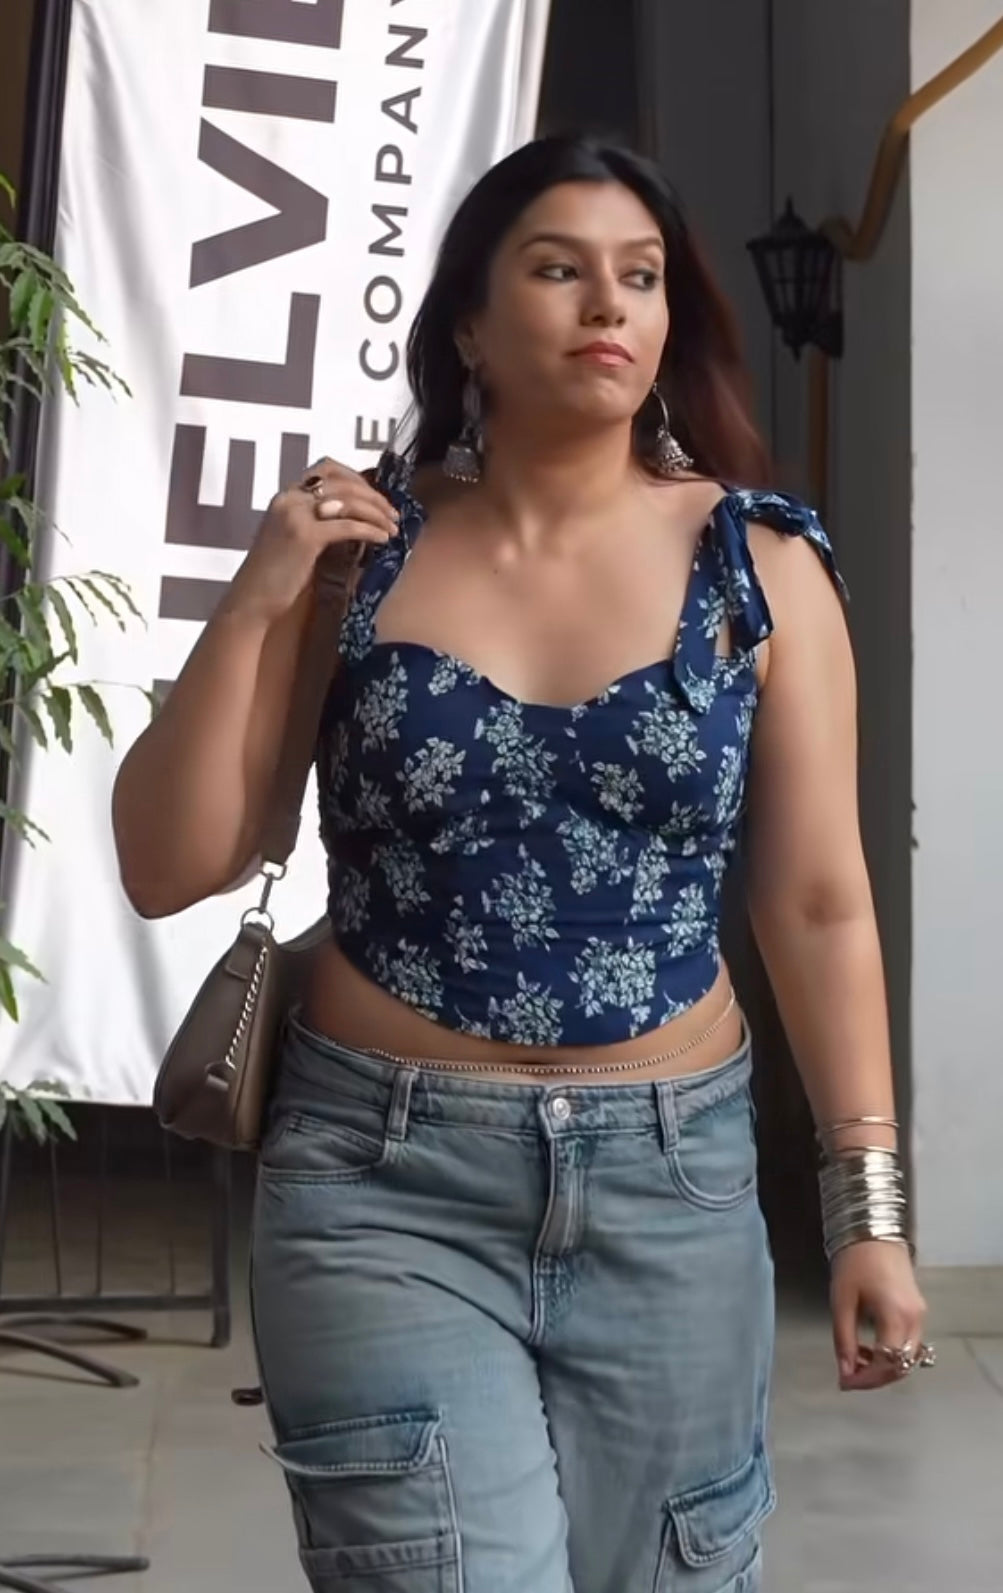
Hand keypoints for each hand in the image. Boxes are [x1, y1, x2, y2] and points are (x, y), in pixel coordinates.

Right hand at [225, 457, 399, 625]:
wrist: (251, 599)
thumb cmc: (274, 576)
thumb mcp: (293, 538)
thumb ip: (316, 522)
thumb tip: (353, 519)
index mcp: (285, 496)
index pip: (326, 468)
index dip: (356, 477)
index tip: (374, 496)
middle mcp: (289, 498)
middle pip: (343, 482)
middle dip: (374, 496)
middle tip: (393, 513)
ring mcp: (296, 515)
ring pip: (349, 501)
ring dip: (377, 512)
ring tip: (393, 527)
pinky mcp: (305, 537)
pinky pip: (348, 526)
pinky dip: (371, 530)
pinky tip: (383, 539)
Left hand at [830, 1240, 927, 1391]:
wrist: (874, 1232)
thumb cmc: (855, 1262)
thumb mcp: (842, 1301)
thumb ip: (844, 1339)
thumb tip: (845, 1373)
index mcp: (897, 1316)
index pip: (888, 1364)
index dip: (866, 1379)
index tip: (844, 1383)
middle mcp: (915, 1320)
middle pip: (901, 1365)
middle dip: (875, 1378)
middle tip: (848, 1377)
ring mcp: (920, 1316)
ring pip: (906, 1358)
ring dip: (883, 1367)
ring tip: (855, 1362)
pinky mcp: (917, 1311)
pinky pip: (907, 1344)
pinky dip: (890, 1353)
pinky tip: (868, 1349)